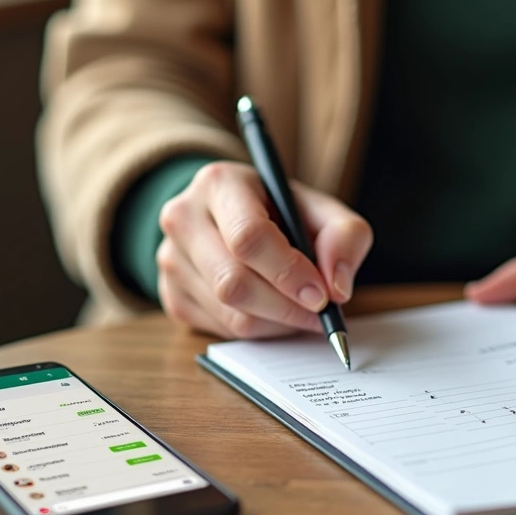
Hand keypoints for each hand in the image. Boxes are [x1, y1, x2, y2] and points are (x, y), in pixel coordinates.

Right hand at [155, 161, 372, 337]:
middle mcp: (184, 218)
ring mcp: (170, 259)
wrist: (231, 216)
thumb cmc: (280, 212)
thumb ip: (344, 237)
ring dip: (276, 323)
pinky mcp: (171, 295)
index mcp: (219, 183)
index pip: (248, 237)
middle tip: (320, 314)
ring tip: (301, 311)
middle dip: (286, 307)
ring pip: (229, 313)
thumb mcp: (321, 209)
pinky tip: (274, 313)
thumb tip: (337, 287)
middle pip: (233, 282)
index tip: (321, 295)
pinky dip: (258, 331)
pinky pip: (220, 330)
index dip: (289, 273)